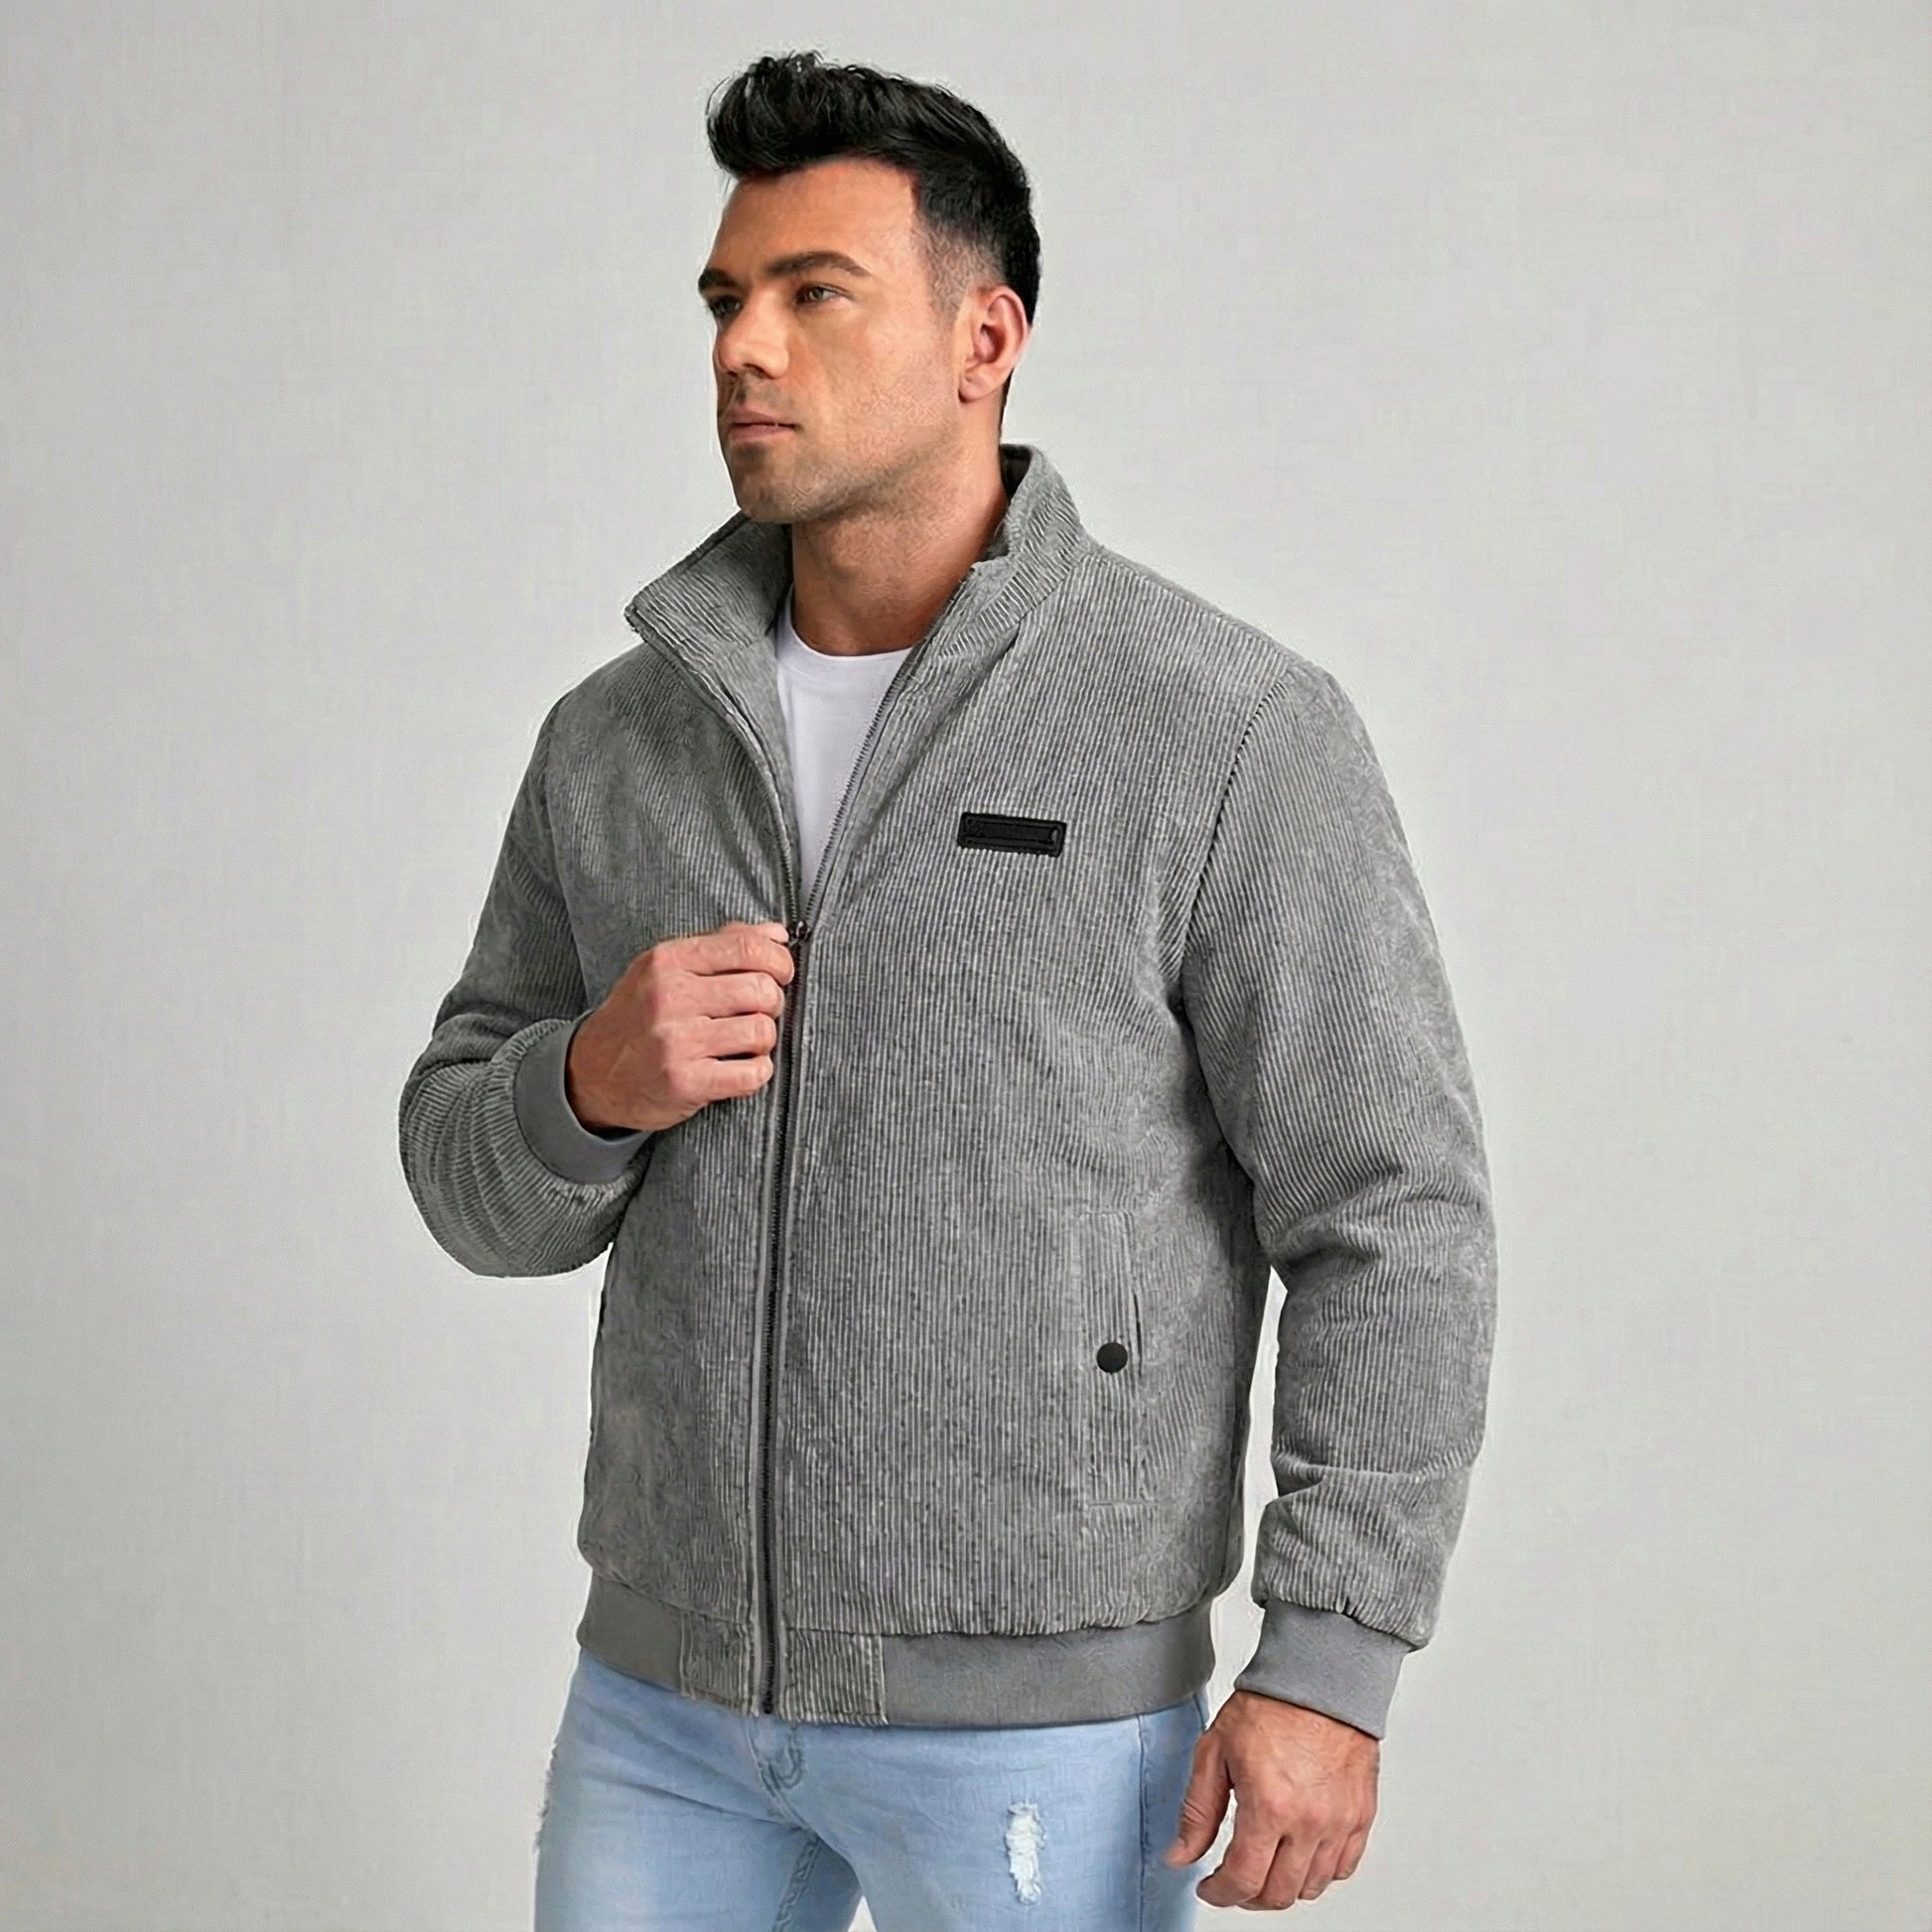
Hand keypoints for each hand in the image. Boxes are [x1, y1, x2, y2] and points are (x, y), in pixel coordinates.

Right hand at [565, 918, 794, 1134]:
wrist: (590, 1074)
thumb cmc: (638, 1018)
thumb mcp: (665, 969)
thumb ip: (721, 946)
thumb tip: (776, 934)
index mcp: (667, 961)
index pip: (746, 947)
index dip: (779, 960)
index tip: (781, 973)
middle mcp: (669, 997)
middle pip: (761, 989)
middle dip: (772, 1003)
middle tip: (758, 1012)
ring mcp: (676, 1041)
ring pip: (761, 1031)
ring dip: (763, 1041)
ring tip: (744, 1043)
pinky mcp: (684, 1082)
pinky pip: (751, 1073)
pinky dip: (756, 1072)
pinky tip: (740, 1068)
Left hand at [1164, 1687, 1378, 1908]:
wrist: (1318, 1678)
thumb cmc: (1270, 1705)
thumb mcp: (1215, 1752)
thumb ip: (1197, 1811)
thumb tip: (1181, 1855)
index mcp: (1270, 1807)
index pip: (1243, 1881)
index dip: (1220, 1894)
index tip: (1211, 1888)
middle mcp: (1310, 1822)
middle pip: (1278, 1894)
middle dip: (1249, 1896)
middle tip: (1235, 1880)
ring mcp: (1340, 1822)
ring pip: (1311, 1888)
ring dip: (1284, 1886)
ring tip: (1266, 1865)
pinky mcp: (1361, 1815)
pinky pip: (1343, 1868)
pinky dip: (1320, 1872)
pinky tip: (1300, 1855)